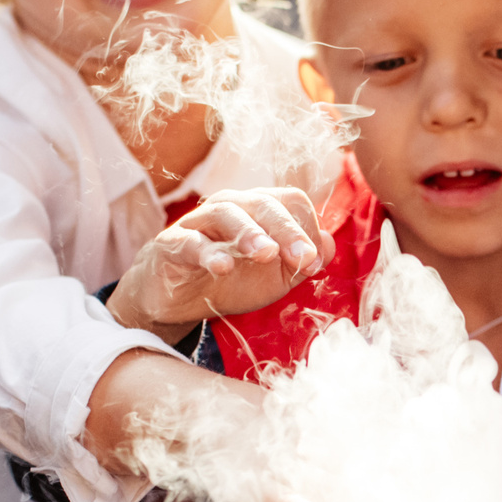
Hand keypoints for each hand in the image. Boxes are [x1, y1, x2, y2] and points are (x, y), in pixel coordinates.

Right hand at [107, 187, 332, 341]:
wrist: (177, 298)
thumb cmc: (229, 280)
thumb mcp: (274, 278)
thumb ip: (301, 262)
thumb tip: (329, 243)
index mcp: (259, 211)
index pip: (291, 202)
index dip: (308, 230)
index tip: (313, 265)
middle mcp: (231, 208)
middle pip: (264, 204)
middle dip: (288, 230)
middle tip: (303, 259)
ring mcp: (200, 223)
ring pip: (227, 213)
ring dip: (250, 232)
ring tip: (265, 253)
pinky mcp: (172, 244)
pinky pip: (191, 242)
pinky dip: (208, 254)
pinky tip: (223, 267)